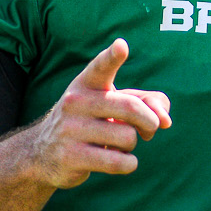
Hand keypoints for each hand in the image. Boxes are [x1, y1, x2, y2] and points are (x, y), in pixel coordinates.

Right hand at [22, 40, 171, 187]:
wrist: (44, 152)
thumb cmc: (94, 121)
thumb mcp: (117, 105)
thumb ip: (150, 102)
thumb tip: (166, 121)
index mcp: (87, 83)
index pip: (101, 67)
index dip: (113, 57)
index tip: (122, 46)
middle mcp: (75, 102)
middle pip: (132, 109)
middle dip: (150, 123)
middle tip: (149, 130)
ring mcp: (70, 129)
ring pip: (127, 138)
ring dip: (132, 145)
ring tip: (116, 143)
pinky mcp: (71, 156)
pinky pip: (119, 162)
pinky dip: (129, 164)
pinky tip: (117, 161)